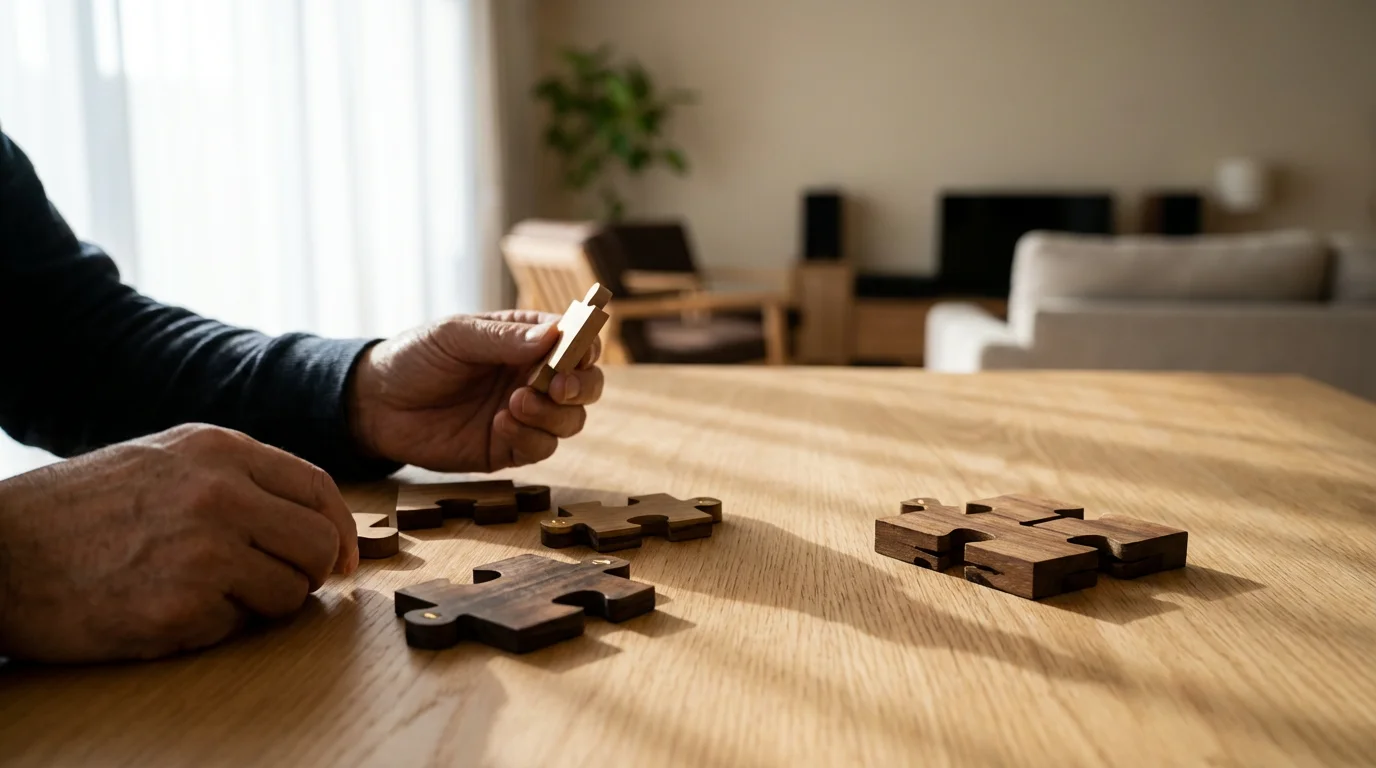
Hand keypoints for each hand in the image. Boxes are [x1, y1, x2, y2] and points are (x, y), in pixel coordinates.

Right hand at [0, 424, 357, 661]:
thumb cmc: (79, 509)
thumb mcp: (163, 461)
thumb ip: (236, 478)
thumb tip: (309, 516)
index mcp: (219, 450)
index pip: (317, 488)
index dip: (341, 529)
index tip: (343, 559)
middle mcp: (221, 494)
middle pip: (317, 545)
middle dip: (306, 573)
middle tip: (274, 585)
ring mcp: (204, 551)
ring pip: (288, 594)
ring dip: (257, 604)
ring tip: (198, 590)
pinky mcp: (180, 607)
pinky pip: (235, 628)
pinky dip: (209, 628)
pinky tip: (161, 607)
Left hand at [347, 310, 603, 471]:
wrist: (376, 404)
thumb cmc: (416, 357)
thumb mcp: (456, 336)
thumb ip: (504, 338)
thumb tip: (554, 336)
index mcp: (528, 340)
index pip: (577, 341)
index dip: (586, 345)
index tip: (576, 352)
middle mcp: (534, 377)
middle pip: (587, 384)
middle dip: (582, 386)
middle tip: (558, 386)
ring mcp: (526, 415)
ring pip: (571, 420)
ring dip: (553, 414)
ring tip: (515, 403)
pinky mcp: (510, 448)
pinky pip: (542, 448)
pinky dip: (531, 438)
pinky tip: (501, 424)